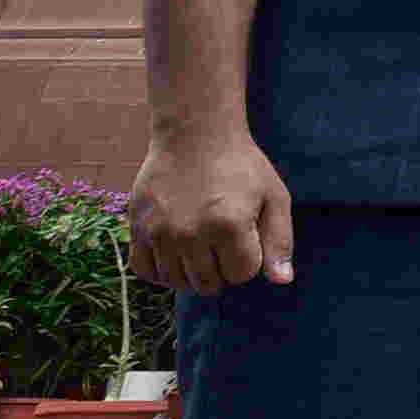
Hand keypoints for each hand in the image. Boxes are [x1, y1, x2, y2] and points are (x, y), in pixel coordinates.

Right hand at [127, 125, 292, 296]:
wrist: (194, 134)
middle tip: (223, 242)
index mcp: (229, 225)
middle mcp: (191, 232)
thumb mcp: (274, 197)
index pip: (241, 274)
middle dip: (221, 270)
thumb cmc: (240, 166)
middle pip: (208, 284)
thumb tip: (282, 281)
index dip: (248, 260)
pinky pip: (144, 270)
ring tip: (201, 247)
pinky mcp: (137, 226)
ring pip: (177, 281)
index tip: (245, 236)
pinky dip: (160, 271)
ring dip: (192, 273)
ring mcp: (160, 231)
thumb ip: (279, 241)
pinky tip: (175, 254)